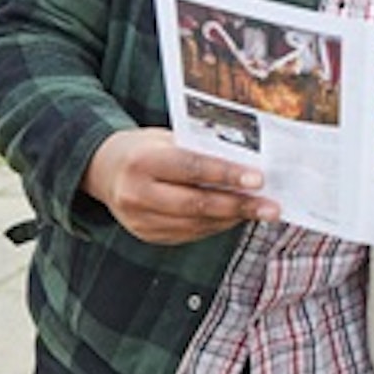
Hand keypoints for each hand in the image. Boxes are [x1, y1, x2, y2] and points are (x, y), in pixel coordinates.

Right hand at [82, 127, 279, 244]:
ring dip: (232, 218)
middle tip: (271, 207)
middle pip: (196, 203)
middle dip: (239, 205)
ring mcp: (139, 220)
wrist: (103, 170)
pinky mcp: (146, 235)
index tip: (258, 179)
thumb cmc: (144, 148)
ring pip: (196, 223)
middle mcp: (137, 194)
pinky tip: (235, 217)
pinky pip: (189, 234)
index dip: (226, 175)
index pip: (191, 168)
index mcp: (142, 161)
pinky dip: (216, 226)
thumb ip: (197, 150)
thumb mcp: (165, 139)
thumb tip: (244, 162)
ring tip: (261, 211)